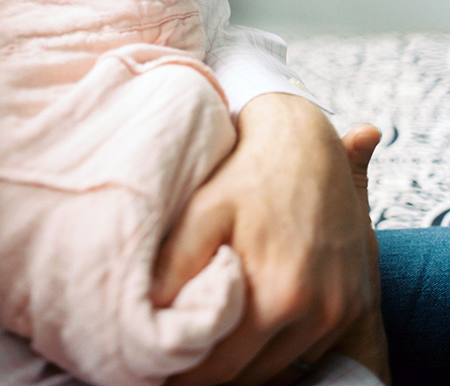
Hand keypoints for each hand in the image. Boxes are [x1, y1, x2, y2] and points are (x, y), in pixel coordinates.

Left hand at [151, 94, 381, 385]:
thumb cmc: (246, 174)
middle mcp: (314, 310)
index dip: (186, 371)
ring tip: (207, 344)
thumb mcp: (204, 210)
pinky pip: (310, 349)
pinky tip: (247, 332)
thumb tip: (150, 309)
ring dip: (245, 361)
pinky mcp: (354, 303)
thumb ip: (178, 262)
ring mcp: (338, 309)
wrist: (305, 142)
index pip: (221, 367)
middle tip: (176, 360)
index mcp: (275, 293)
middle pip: (251, 373)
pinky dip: (278, 349)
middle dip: (211, 368)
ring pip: (281, 366)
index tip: (161, 366)